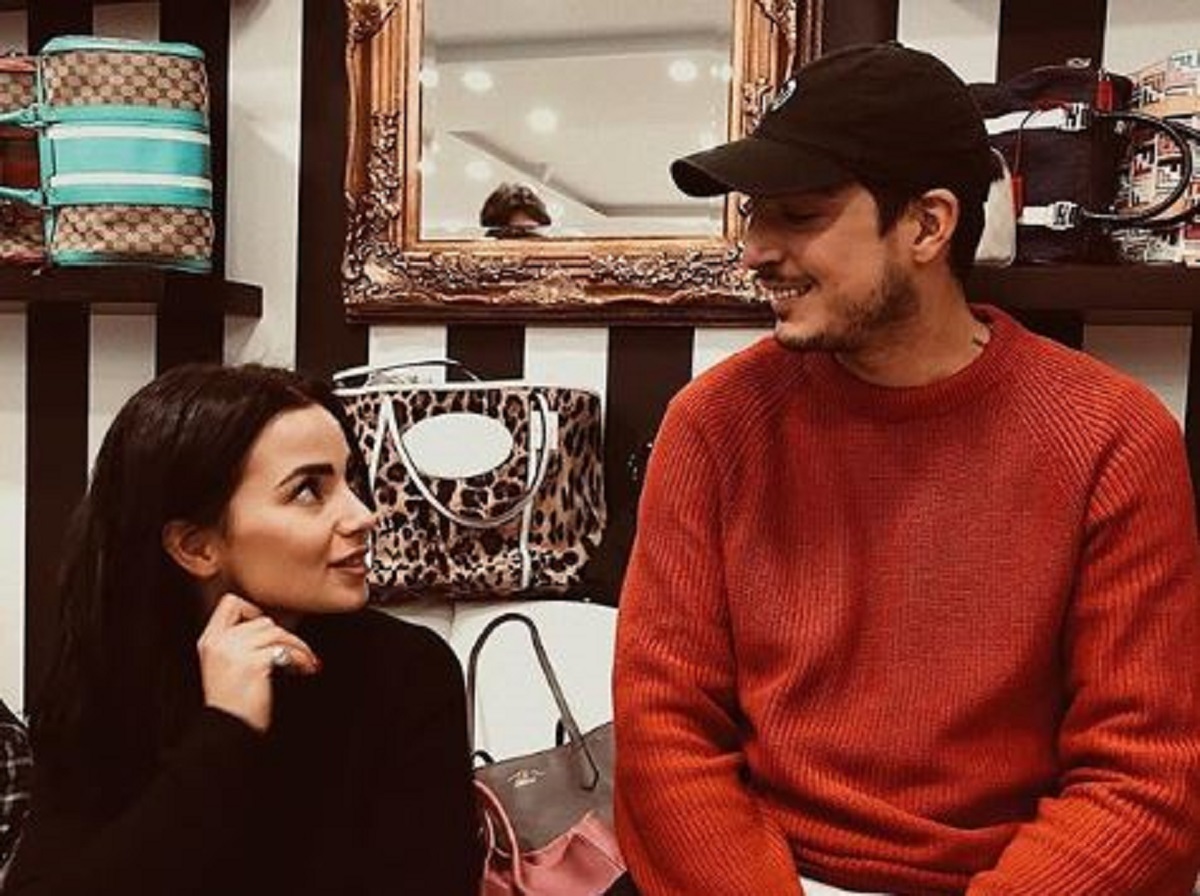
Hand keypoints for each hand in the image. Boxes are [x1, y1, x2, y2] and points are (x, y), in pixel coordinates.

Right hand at [197, 593, 320, 731]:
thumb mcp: (225, 664)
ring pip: (277, 632)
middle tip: (296, 653)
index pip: (229, 602)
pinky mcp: (252, 662)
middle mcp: (219, 642)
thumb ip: (239, 641)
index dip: (253, 610)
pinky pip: (286, 649)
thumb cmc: (233, 702)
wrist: (228, 730)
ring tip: (303, 662)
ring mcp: (234, 651)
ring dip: (296, 646)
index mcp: (209, 641)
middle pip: (262, 620)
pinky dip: (300, 658)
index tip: (268, 631)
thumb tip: (273, 624)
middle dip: (284, 636)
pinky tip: (303, 669)